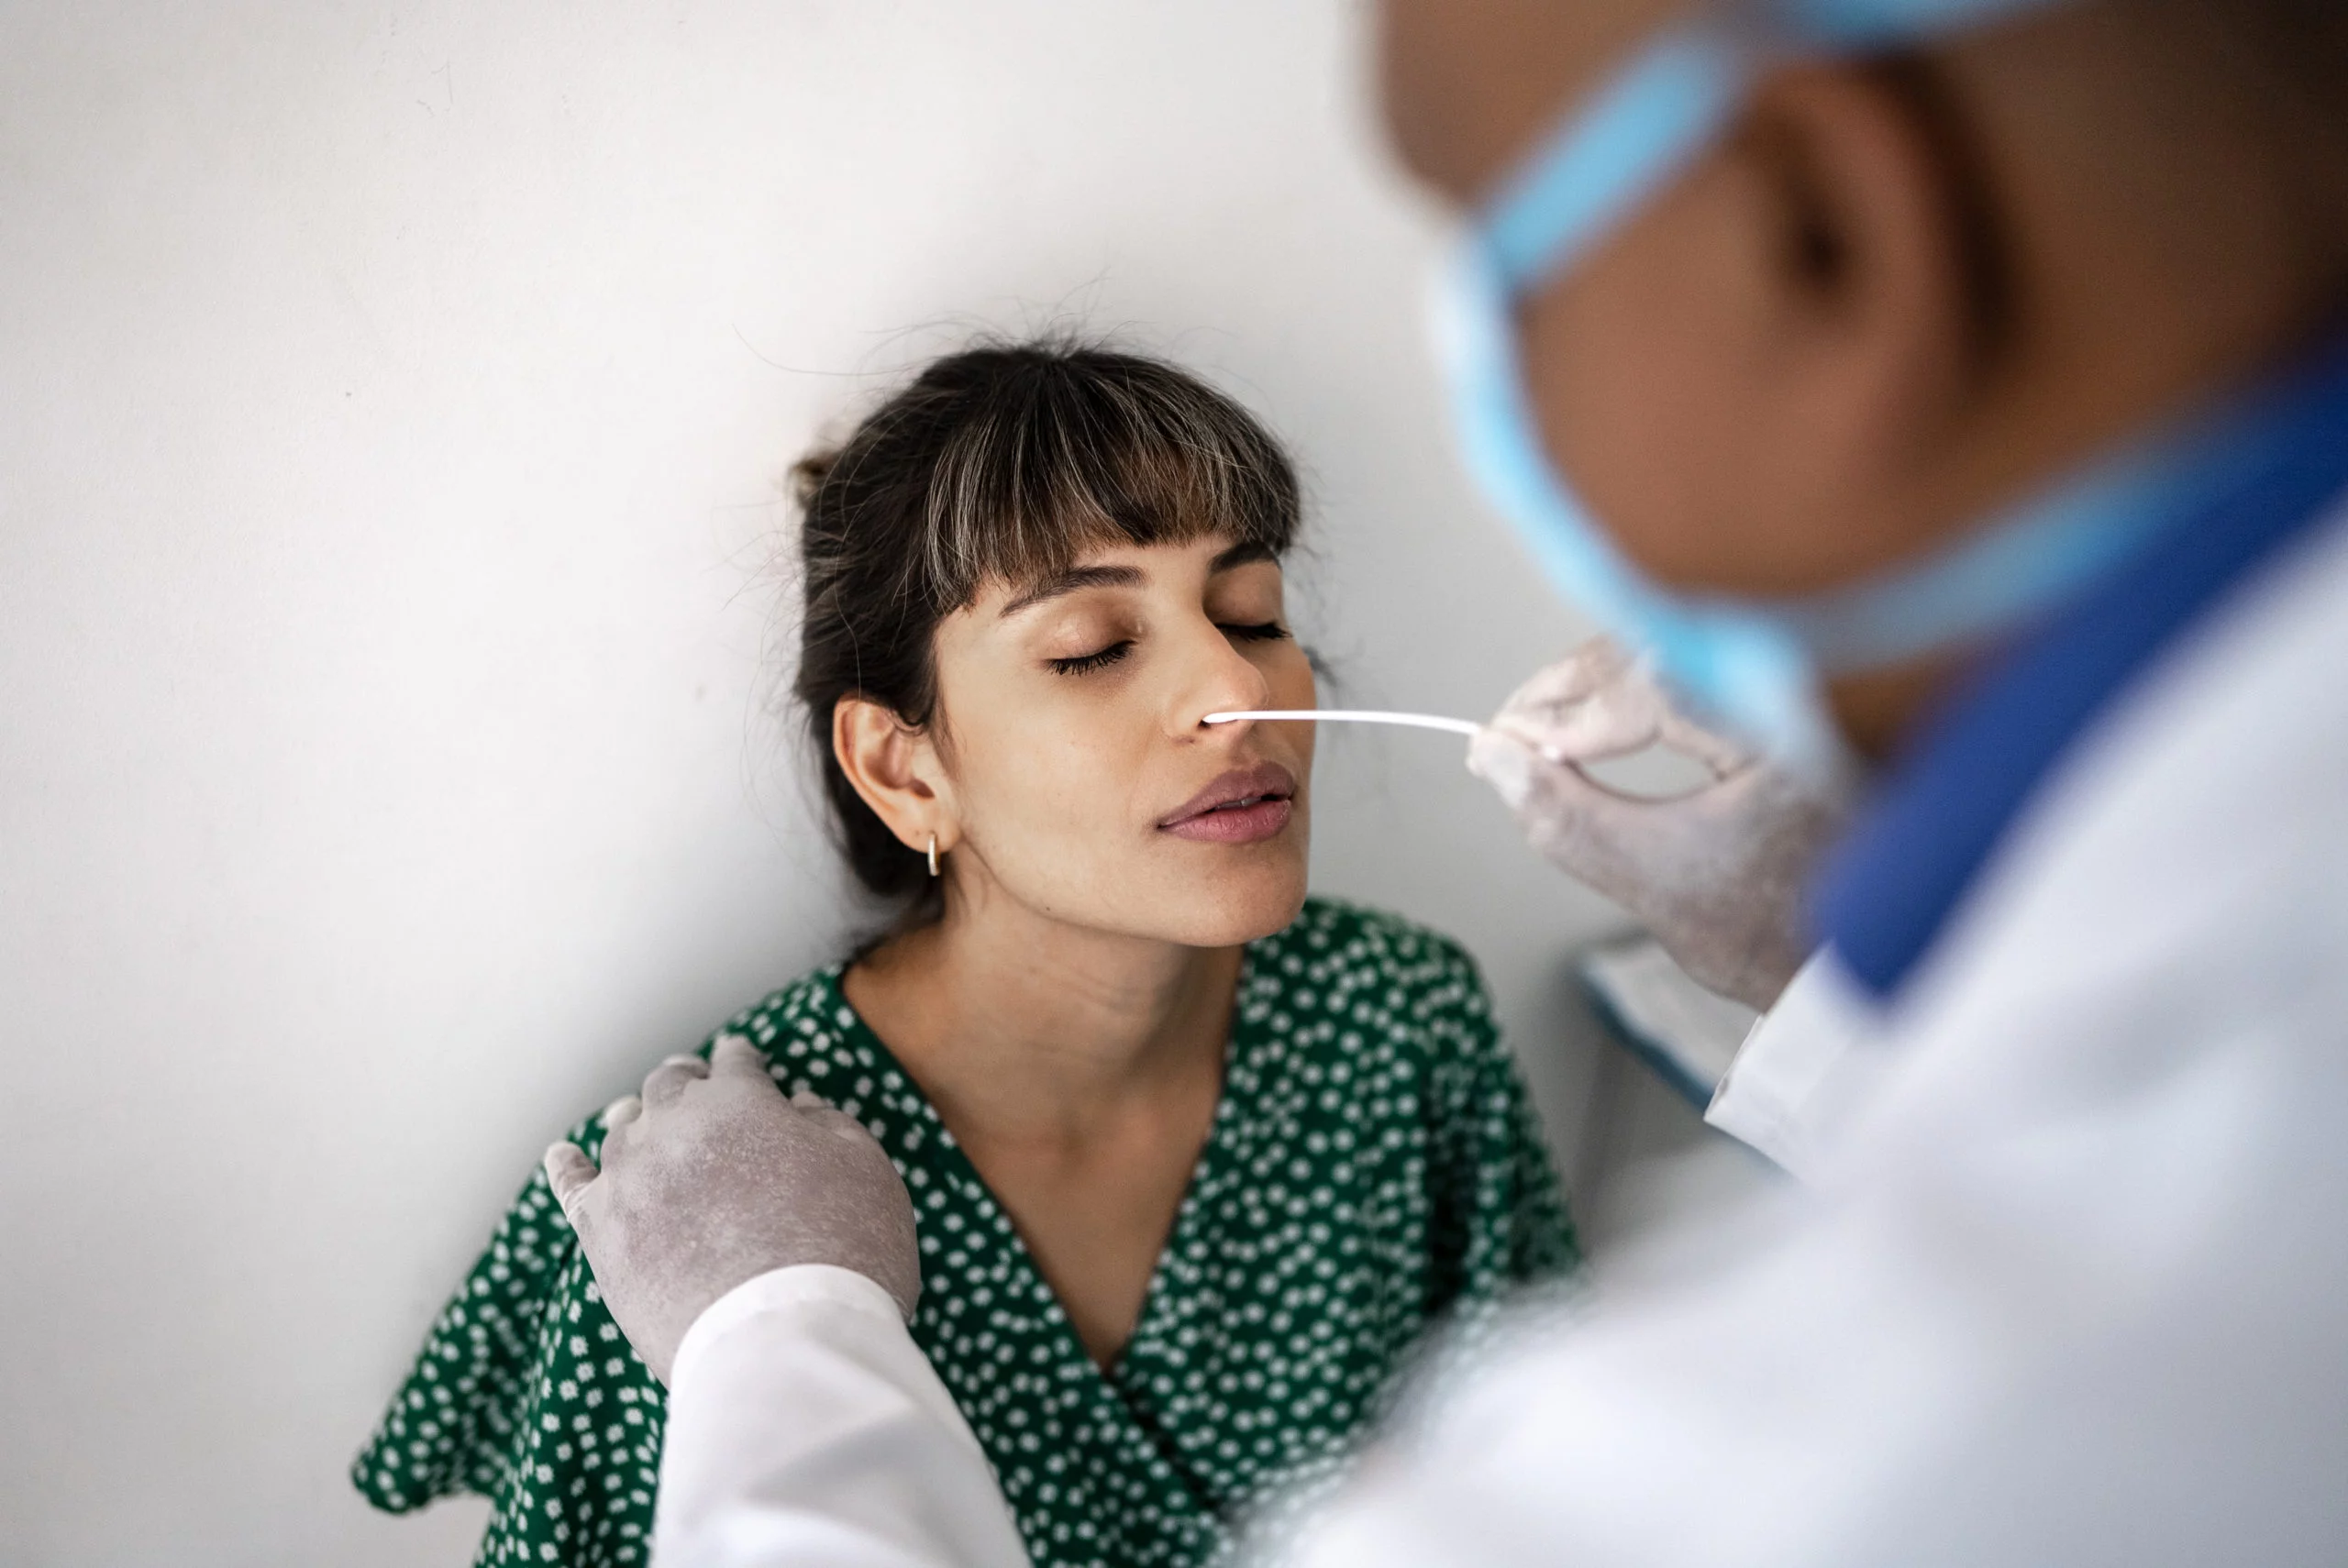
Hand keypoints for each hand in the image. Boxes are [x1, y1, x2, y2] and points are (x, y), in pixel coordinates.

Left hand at [544, 1035, 920, 1385]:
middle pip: (670, 1088)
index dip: (744, 1062)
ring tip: (639, 1116)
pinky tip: (563, 1154)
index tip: (746, 1063)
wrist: (783, 1340)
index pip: (736, 1064)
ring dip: (637, 1119)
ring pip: (623, 1131)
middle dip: (687, 1082)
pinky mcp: (601, 1236)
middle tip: (696, 1084)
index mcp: (739, 1100)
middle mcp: (674, 1127)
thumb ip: (828, 1124)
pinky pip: (571, 1186)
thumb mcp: (865, 1169)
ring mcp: (630, 1180)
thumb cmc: (841, 1250)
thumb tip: (796, 1105)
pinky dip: (567, 1165)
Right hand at [1467, 638, 1848, 1010]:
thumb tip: (1493, 757)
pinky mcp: (1783, 694)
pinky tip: (1590, 725)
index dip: (1569, 711)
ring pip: (1670, 647)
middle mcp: (1807, 692)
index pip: (1659, 682)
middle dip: (1571, 688)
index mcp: (1795, 734)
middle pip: (1660, 647)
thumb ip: (1565, 820)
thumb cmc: (1777, 930)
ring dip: (1595, 684)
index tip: (1508, 744)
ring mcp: (1797, 688)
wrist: (1848, 956)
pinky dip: (1630, 689)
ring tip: (1538, 734)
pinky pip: (1690, 663)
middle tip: (1508, 735)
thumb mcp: (1655, 883)